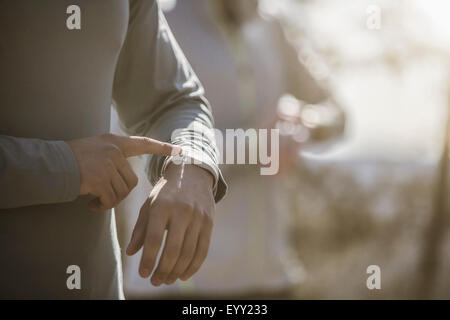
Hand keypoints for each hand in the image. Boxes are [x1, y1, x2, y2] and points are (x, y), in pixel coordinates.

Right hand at [67, 133, 180, 211]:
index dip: (162, 148)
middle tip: (105, 196)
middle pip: (130, 180)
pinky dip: (103, 206)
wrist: (51, 164)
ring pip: (122, 191)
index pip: (143, 143)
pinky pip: (111, 200)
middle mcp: (113, 150)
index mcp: (114, 141)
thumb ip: (113, 156)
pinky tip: (92, 205)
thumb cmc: (71, 159)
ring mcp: (107, 163)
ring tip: (96, 199)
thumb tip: (126, 179)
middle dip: (120, 192)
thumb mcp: (96, 148)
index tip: (180, 150)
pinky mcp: (100, 178)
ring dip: (110, 200)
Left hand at [126, 162, 214, 285]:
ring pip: (189, 253)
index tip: (142, 274)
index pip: (155, 239)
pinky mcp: (209, 223)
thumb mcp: (149, 205)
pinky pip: (203, 250)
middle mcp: (181, 212)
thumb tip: (131, 253)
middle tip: (155, 282)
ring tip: (167, 280)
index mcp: (162, 207)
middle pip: (173, 249)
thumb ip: (140, 229)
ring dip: (177, 271)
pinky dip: (193, 266)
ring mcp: (198, 218)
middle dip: (163, 270)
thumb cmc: (166, 192)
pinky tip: (183, 275)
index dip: (148, 260)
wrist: (192, 174)